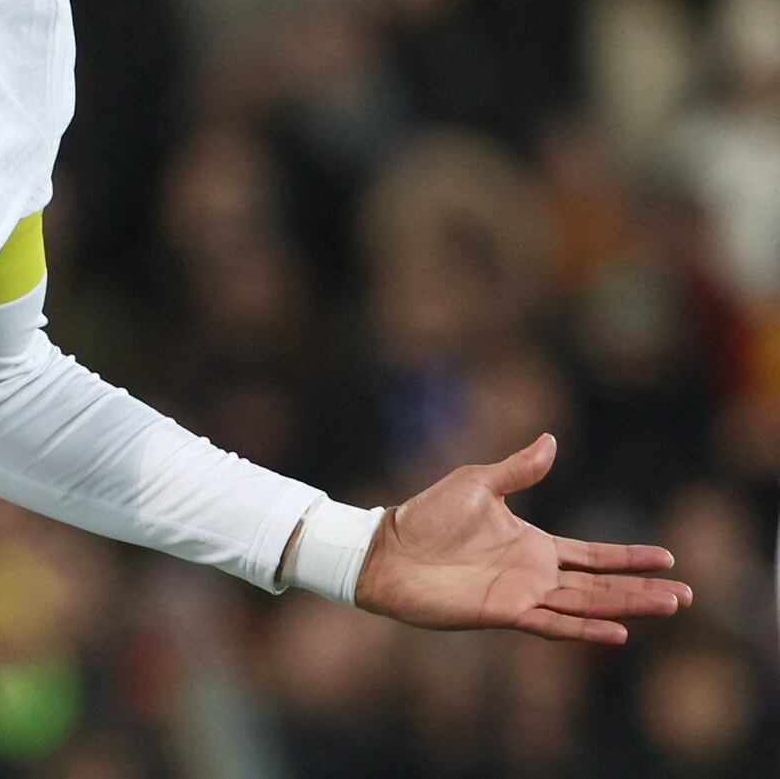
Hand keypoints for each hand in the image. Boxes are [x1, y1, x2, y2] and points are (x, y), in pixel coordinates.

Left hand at [354, 433, 689, 644]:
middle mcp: (535, 574)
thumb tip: (552, 441)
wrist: (387, 550)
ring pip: (586, 605)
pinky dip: (584, 629)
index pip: (593, 554)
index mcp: (533, 544)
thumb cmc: (426, 516)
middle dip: (642, 589)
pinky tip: (618, 632)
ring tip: (668, 607)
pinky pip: (552, 624)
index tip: (667, 558)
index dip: (628, 557)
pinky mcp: (503, 612)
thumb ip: (519, 469)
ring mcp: (522, 595)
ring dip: (627, 606)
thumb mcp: (477, 483)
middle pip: (600, 584)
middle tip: (687, 595)